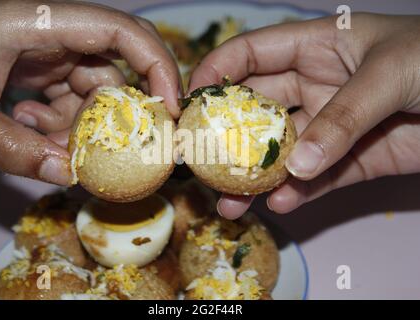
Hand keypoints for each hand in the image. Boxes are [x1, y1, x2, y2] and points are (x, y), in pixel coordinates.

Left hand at [0, 0, 179, 184]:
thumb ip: (11, 147)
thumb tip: (67, 174)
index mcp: (41, 21)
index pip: (122, 30)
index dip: (158, 64)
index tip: (171, 109)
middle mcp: (55, 33)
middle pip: (117, 64)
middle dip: (122, 108)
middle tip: (123, 145)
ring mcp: (50, 52)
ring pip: (93, 91)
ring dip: (80, 125)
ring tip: (45, 142)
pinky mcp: (42, 70)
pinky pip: (71, 100)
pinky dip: (60, 123)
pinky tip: (28, 126)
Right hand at [189, 13, 419, 217]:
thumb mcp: (391, 73)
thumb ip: (342, 117)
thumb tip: (297, 163)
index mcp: (318, 47)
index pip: (252, 54)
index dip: (217, 73)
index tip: (189, 102)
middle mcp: (316, 86)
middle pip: (256, 111)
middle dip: (225, 136)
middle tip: (201, 164)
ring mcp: (331, 127)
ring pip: (280, 153)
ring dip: (254, 177)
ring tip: (232, 202)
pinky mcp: (351, 161)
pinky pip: (315, 179)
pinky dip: (297, 193)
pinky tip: (281, 205)